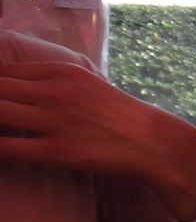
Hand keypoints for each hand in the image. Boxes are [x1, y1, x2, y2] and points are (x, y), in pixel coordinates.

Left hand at [0, 60, 195, 219]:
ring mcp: (53, 120)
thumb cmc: (121, 116)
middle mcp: (52, 92)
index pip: (4, 71)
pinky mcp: (56, 151)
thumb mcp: (88, 84)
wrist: (153, 142)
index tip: (0, 97)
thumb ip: (55, 81)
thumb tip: (24, 86)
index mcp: (59, 72)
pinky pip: (9, 147)